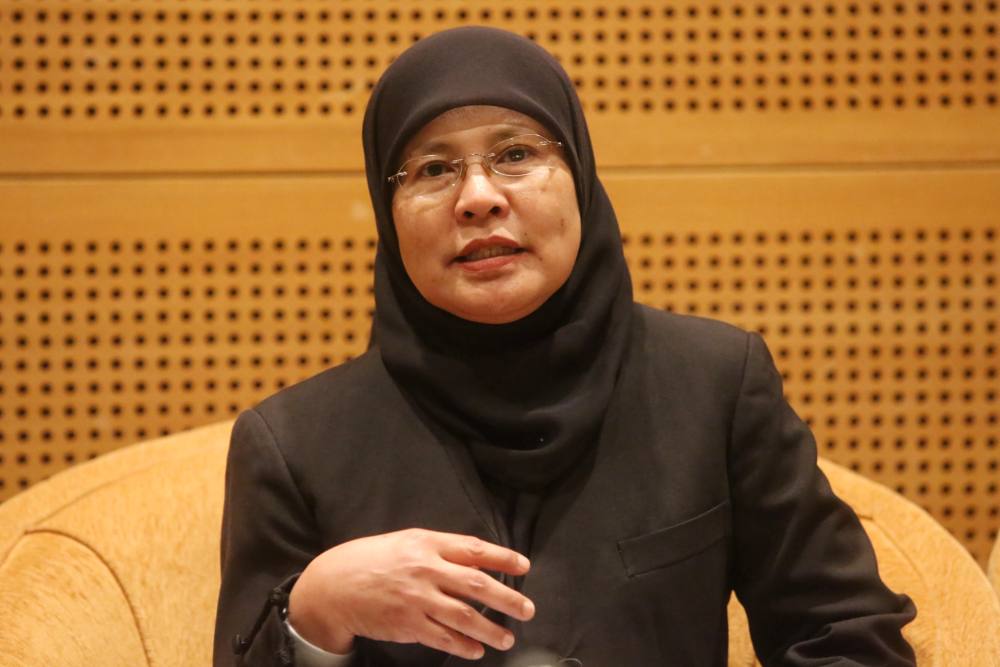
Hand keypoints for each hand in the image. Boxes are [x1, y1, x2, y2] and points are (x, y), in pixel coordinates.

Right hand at [287, 528, 534, 659]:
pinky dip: (463, 646)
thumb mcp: (407, 542)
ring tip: (507, 638)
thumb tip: (476, 561)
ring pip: (464, 616)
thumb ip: (440, 550)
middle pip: (477, 585)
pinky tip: (476, 651)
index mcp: (428, 544)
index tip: (524, 566)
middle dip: (508, 598)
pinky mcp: (407, 625)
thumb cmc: (373, 559)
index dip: (503, 558)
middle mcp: (426, 570)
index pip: (474, 549)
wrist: (334, 586)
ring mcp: (417, 599)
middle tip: (528, 609)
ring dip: (491, 629)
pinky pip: (443, 638)